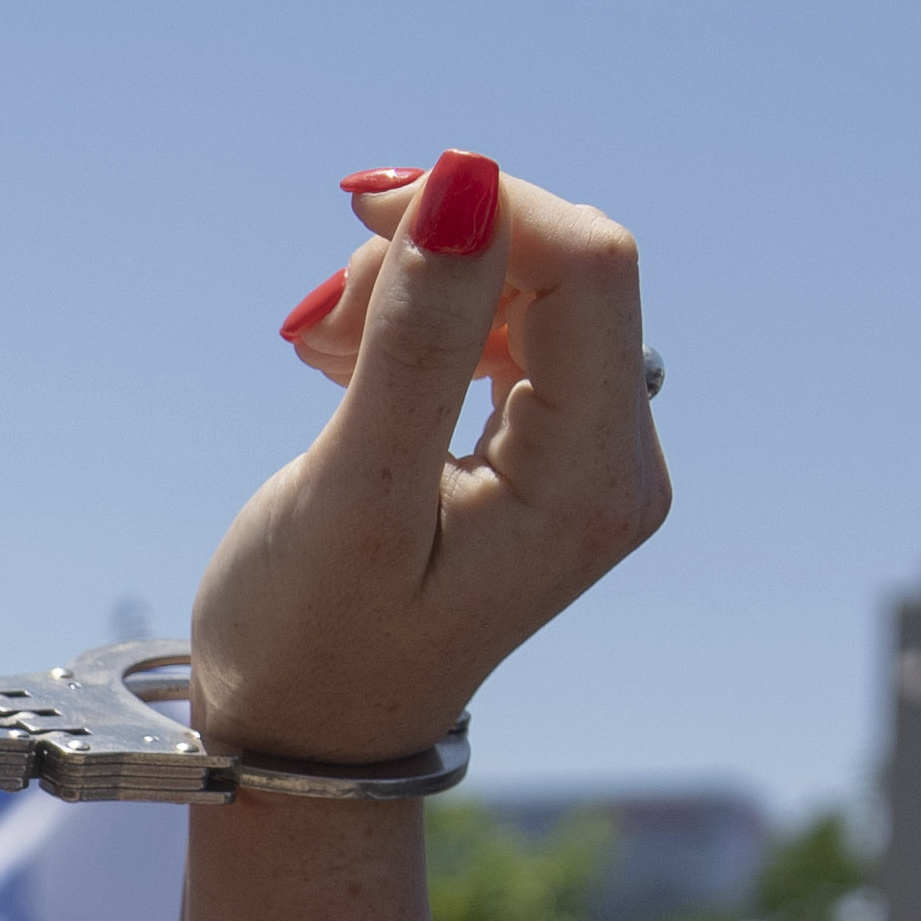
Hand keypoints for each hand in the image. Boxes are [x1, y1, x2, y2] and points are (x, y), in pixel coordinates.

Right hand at [205, 153, 670, 772]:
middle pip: (559, 266)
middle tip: (321, 320)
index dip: (484, 212)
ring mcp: (583, 455)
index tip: (364, 217)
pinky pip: (499, 325)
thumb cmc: (312, 639)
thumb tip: (469, 179)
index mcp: (592, 482)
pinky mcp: (540, 445)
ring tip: (317, 355)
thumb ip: (417, 336)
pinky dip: (415, 319)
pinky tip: (343, 363)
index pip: (588, 267)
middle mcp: (615, 463)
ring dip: (410, 286)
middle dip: (436, 255)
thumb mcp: (356, 491)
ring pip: (520, 285)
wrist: (305, 741)